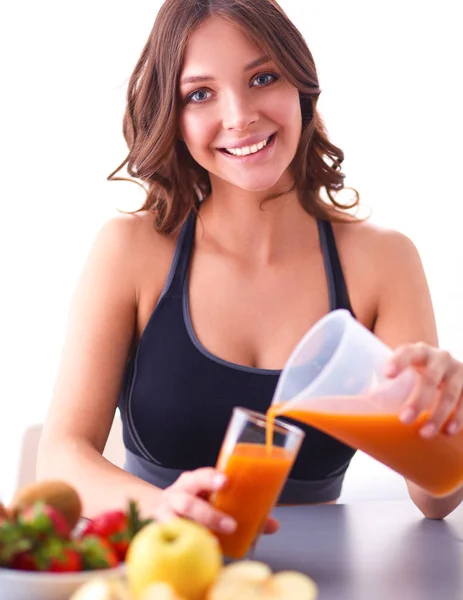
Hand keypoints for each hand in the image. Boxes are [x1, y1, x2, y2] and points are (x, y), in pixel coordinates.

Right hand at [154, 467, 278, 534]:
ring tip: (214, 541)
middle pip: (187, 499)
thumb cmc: (194, 503)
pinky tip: (193, 548)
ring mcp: (165, 511)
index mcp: (193, 481)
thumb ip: (241, 509)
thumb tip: (273, 524)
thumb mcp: (214, 500)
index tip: (225, 482)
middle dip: (208, 513)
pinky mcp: (159, 529)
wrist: (159, 509)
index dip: (212, 478)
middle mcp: (177, 493)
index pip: (202, 475)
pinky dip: (180, 541)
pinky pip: (167, 536)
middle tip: (231, 525)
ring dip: (196, 532)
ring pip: (175, 519)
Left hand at [386, 342, 462, 437]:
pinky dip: (459, 417)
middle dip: (418, 401)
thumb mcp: (403, 373)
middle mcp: (440, 357)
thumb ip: (381, 386)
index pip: (407, 352)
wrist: (447, 371)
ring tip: (425, 434)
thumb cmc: (415, 376)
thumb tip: (346, 407)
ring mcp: (458, 371)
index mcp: (418, 351)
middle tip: (404, 420)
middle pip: (429, 378)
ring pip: (450, 392)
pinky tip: (449, 431)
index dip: (398, 362)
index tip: (387, 375)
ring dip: (438, 415)